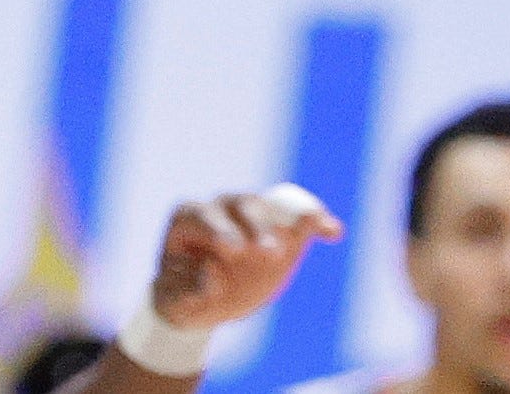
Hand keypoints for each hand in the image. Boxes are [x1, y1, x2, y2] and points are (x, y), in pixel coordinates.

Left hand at [143, 182, 341, 329]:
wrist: (207, 299)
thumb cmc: (184, 297)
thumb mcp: (177, 303)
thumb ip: (190, 294)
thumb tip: (211, 276)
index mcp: (188, 220)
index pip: (202, 217)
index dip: (218, 231)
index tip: (234, 250)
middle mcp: (221, 207)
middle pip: (243, 205)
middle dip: (258, 226)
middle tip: (270, 251)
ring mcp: (252, 214)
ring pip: (273, 205)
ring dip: (292, 217)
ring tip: (314, 225)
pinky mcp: (279, 225)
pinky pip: (300, 217)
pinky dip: (317, 221)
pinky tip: (332, 231)